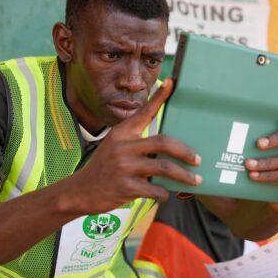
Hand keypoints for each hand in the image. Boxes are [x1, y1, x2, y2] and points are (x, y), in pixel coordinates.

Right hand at [66, 79, 201, 212]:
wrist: (80, 192)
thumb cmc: (104, 168)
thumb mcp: (114, 146)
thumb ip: (136, 141)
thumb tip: (167, 145)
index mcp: (122, 133)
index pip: (144, 112)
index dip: (159, 97)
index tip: (171, 83)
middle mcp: (123, 147)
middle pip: (164, 143)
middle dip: (185, 152)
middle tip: (198, 159)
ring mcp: (124, 167)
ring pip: (164, 168)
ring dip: (184, 176)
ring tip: (195, 180)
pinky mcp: (126, 187)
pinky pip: (156, 189)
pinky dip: (165, 193)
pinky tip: (166, 194)